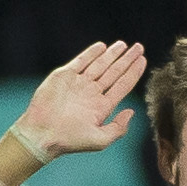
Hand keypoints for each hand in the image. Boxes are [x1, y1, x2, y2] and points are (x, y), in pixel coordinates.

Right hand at [15, 41, 146, 157]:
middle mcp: (92, 94)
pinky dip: (91, 53)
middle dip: (127, 60)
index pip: (123, 85)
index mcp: (102, 107)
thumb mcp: (100, 140)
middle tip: (139, 48)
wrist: (42, 134)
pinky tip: (102, 47)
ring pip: (100, 65)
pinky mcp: (64, 76)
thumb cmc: (70, 141)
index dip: (134, 72)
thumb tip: (132, 111)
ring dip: (112, 54)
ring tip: (124, 45)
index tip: (144, 60)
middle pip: (114, 72)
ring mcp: (78, 84)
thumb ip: (118, 128)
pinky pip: (81, 61)